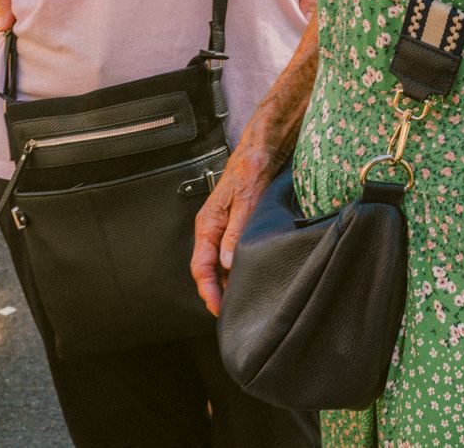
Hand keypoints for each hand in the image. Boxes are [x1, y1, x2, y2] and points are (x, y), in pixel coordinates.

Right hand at [191, 142, 279, 314]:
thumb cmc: (251, 168)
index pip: (201, 266)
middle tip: (230, 313)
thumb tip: (226, 262)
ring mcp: (224, 228)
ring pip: (219, 264)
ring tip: (238, 301)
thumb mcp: (246, 201)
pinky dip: (235, 269)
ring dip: (225, 283)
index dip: (208, 290)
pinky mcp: (236, 226)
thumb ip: (235, 231)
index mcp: (208, 224)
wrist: (262, 149)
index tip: (218, 308)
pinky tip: (246, 277)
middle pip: (207, 269)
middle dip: (215, 292)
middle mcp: (213, 228)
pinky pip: (230, 254)